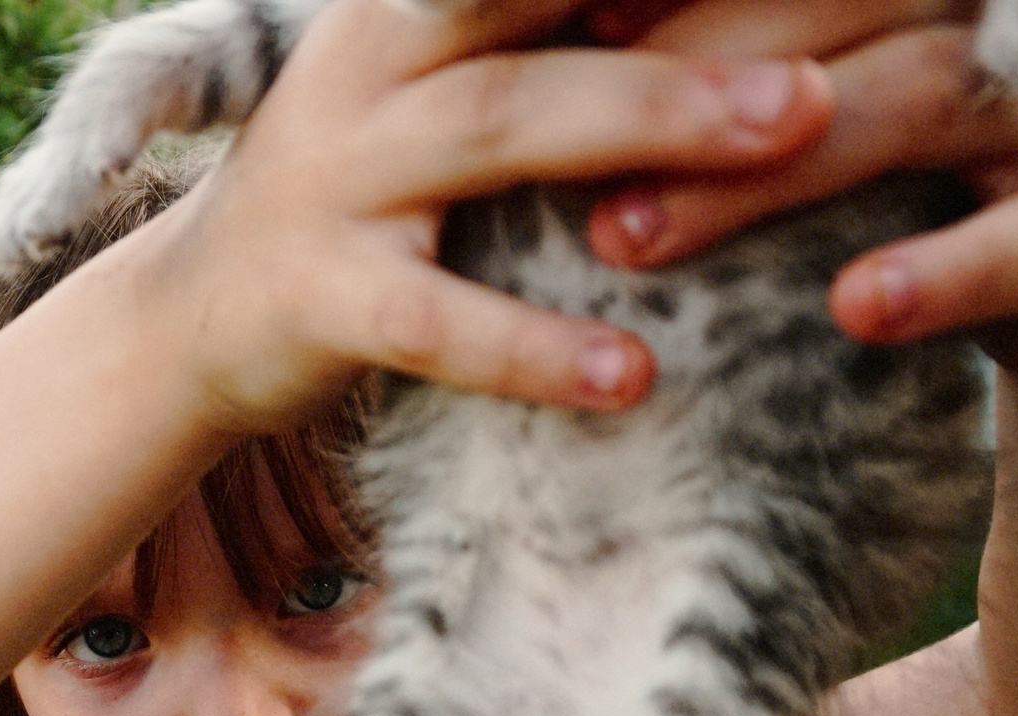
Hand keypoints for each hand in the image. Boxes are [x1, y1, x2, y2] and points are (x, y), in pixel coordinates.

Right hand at [134, 0, 837, 433]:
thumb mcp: (435, 92)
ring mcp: (337, 176)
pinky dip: (535, 348)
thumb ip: (537, 43)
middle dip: (691, 3)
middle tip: (830, 21)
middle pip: (543, 6)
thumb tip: (716, 23)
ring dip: (653, 122)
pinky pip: (440, 322)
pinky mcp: (320, 297)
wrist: (187, 322)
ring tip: (784, 132)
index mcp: (411, 8)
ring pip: (503, 125)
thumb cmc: (356, 199)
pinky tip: (631, 376)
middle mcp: (370, 64)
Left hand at [582, 0, 1017, 394]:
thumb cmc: (907, 178)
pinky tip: (857, 306)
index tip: (563, 29)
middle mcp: (993, 5)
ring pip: (917, 103)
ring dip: (767, 178)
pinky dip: (948, 270)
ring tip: (633, 240)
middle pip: (834, 7)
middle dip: (680, 76)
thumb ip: (710, 68)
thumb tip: (561, 51)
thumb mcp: (805, 111)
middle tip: (550, 157)